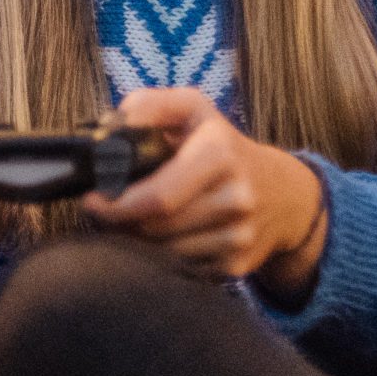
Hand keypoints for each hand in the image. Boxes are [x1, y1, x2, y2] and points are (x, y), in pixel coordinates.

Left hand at [80, 88, 326, 301]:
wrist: (285, 194)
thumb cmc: (223, 146)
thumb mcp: (193, 110)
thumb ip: (148, 106)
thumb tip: (110, 128)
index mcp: (220, 153)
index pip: (158, 197)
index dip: (116, 205)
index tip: (91, 200)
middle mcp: (236, 198)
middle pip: (154, 229)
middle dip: (118, 223)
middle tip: (102, 213)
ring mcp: (239, 237)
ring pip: (162, 254)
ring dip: (136, 242)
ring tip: (131, 221)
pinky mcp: (236, 267)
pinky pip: (180, 269)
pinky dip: (161, 258)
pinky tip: (162, 237)